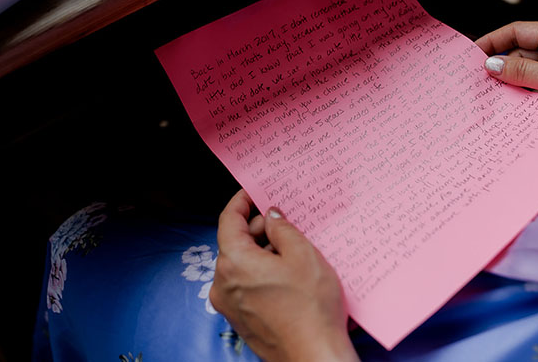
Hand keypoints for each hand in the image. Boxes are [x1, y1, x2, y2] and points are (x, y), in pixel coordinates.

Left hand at [210, 190, 358, 361]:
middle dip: (257, 228)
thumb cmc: (311, 310)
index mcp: (234, 262)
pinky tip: (286, 273)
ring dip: (261, 252)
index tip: (252, 192)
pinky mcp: (240, 319)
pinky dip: (260, 273)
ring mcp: (229, 304)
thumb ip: (282, 228)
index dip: (241, 201)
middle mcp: (223, 284)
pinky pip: (245, 284)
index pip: (228, 220)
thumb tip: (271, 216)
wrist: (314, 357)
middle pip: (234, 242)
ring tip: (291, 250)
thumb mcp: (302, 255)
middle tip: (284, 221)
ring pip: (240, 264)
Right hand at [475, 22, 537, 144]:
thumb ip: (524, 72)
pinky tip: (511, 111)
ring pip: (527, 76)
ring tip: (491, 99)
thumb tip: (491, 65)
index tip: (471, 56)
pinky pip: (537, 92)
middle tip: (476, 83)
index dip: (493, 41)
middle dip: (500, 68)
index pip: (518, 32)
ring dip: (512, 87)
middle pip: (520, 54)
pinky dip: (524, 100)